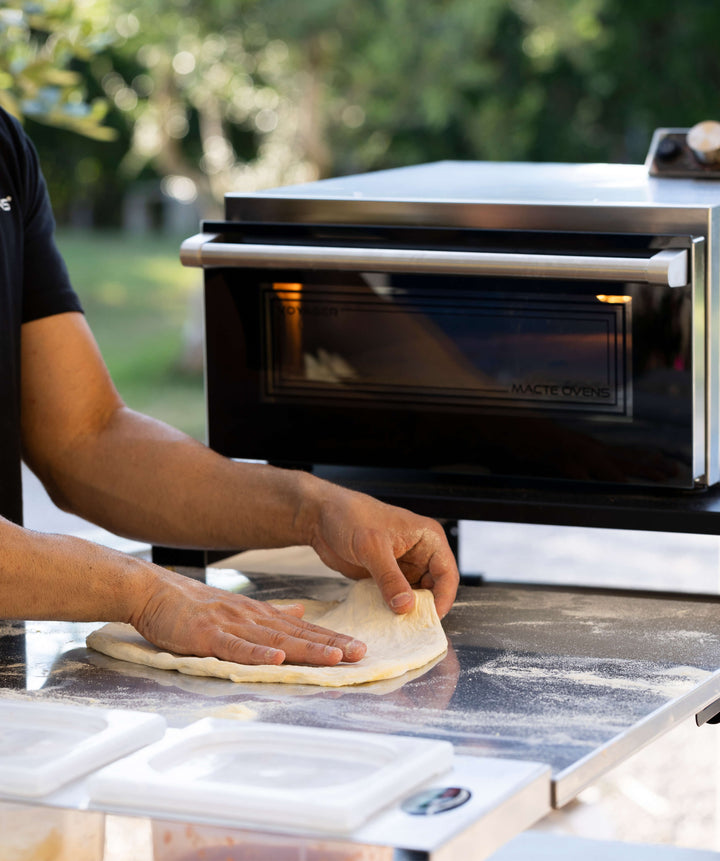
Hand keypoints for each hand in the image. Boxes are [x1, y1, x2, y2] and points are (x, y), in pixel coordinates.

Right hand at [130, 562, 366, 665]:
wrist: (155, 592)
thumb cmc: (194, 605)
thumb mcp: (239, 607)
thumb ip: (272, 614)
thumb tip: (302, 614)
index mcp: (261, 615)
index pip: (303, 630)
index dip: (331, 639)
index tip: (358, 648)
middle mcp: (252, 619)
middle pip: (298, 635)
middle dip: (331, 645)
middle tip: (360, 654)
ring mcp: (231, 626)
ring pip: (275, 640)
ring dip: (306, 649)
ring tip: (334, 658)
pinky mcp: (208, 635)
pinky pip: (236, 647)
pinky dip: (257, 653)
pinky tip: (277, 659)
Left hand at [306, 486, 458, 617]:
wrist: (321, 516)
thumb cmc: (349, 517)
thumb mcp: (372, 547)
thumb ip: (390, 577)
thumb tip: (406, 606)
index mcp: (427, 538)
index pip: (447, 573)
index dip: (443, 598)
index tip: (431, 618)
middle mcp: (419, 552)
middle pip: (434, 588)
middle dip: (425, 608)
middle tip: (413, 628)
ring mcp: (402, 565)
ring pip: (415, 595)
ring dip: (408, 611)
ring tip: (399, 628)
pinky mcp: (386, 575)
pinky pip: (396, 597)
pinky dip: (392, 609)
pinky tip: (385, 620)